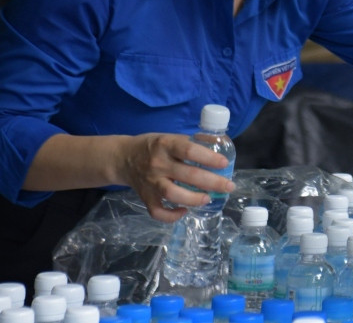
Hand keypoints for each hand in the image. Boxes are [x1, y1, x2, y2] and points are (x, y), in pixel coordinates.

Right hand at [117, 133, 235, 222]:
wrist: (123, 158)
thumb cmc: (154, 146)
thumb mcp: (172, 137)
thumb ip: (194, 142)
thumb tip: (221, 142)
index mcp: (166, 145)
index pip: (189, 150)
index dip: (208, 157)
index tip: (224, 164)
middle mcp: (158, 163)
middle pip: (188, 174)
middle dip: (212, 182)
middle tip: (229, 187)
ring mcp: (151, 182)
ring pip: (172, 194)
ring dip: (193, 199)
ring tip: (208, 199)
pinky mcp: (145, 197)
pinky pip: (157, 211)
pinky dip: (171, 216)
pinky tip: (184, 212)